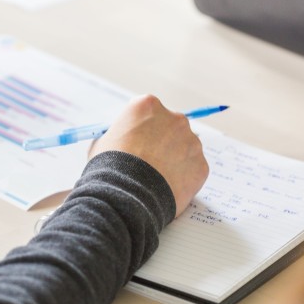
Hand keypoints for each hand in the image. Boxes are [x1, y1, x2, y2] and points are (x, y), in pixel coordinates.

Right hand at [90, 95, 208, 217]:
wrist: (126, 197)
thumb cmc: (109, 168)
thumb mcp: (103, 142)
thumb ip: (118, 134)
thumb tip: (122, 139)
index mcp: (148, 106)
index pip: (148, 111)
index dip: (140, 129)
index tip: (136, 143)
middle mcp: (174, 118)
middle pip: (170, 127)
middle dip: (162, 142)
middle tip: (148, 162)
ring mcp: (191, 142)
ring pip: (185, 148)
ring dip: (174, 159)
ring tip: (156, 179)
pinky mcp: (201, 165)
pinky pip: (193, 169)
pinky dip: (183, 178)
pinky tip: (166, 188)